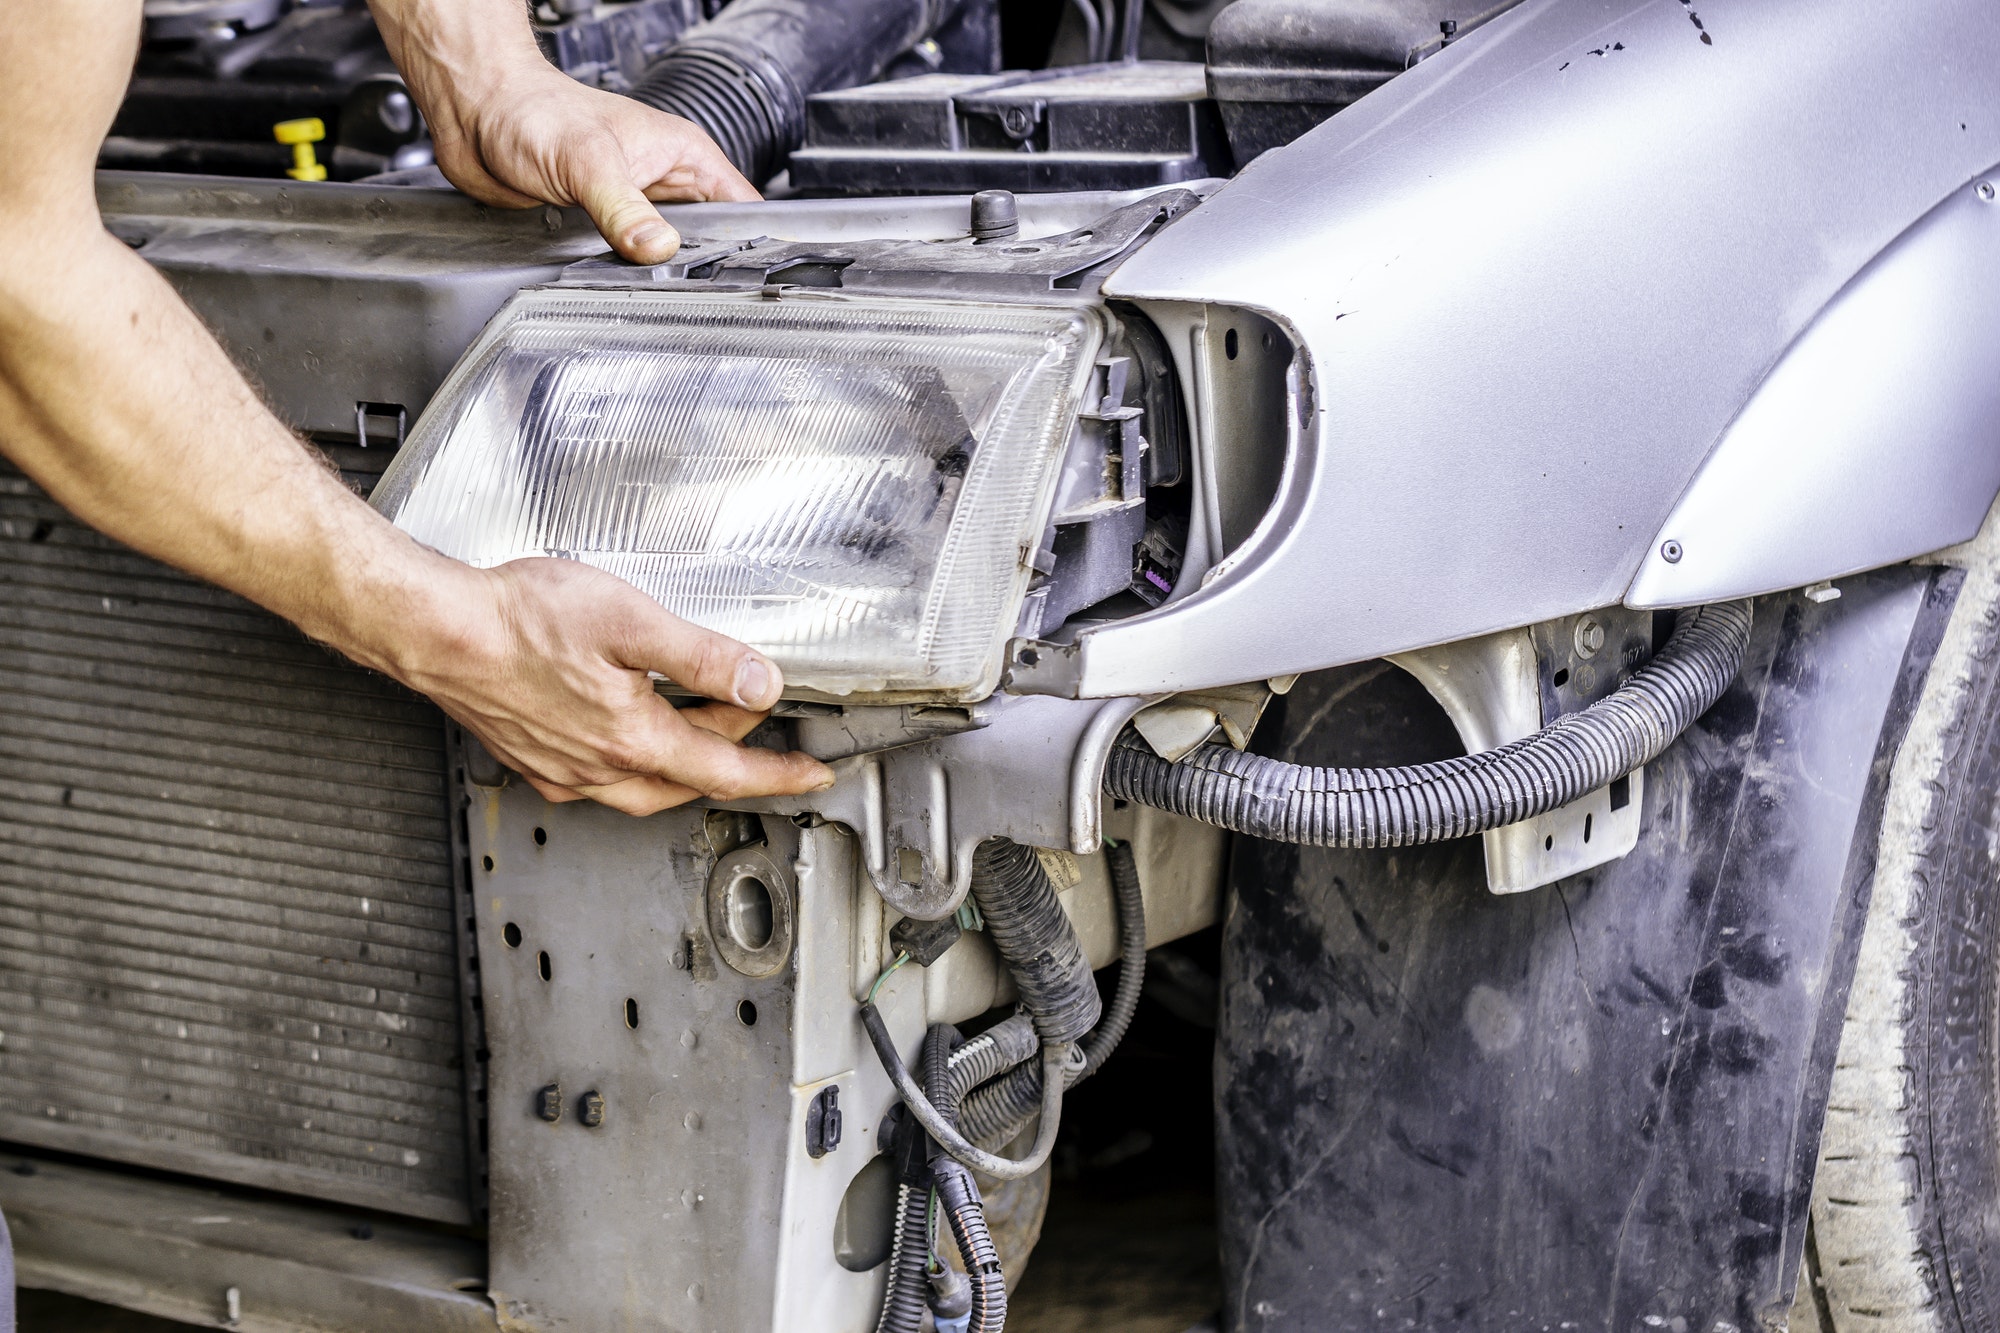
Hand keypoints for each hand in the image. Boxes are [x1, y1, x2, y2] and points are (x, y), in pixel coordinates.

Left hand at [368, 0, 758, 262]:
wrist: (476, 114)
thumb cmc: (531, 111)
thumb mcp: (588, 163)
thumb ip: (625, 209)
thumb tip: (659, 247)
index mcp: (681, 154)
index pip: (742, 205)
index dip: (751, 242)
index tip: (750, 276)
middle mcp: (663, 180)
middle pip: (709, 238)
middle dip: (704, 268)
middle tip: (701, 300)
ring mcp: (634, 203)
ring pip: (668, 253)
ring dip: (662, 273)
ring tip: (663, 297)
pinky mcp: (603, 223)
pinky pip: (629, 258)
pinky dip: (627, 274)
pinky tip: (625, 285)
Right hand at [399, 557, 833, 815]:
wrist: (436, 630)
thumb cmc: (517, 619)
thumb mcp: (631, 622)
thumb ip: (705, 657)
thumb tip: (761, 684)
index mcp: (632, 740)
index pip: (728, 770)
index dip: (779, 774)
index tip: (812, 775)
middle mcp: (598, 769)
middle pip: (691, 782)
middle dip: (734, 762)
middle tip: (761, 729)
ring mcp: (562, 771)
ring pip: (645, 787)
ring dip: (684, 764)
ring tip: (705, 726)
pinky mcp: (534, 760)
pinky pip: (601, 781)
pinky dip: (635, 763)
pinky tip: (632, 735)